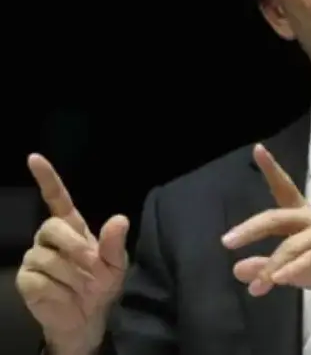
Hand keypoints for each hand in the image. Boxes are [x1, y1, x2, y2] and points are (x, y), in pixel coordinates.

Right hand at [15, 154, 128, 351]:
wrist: (89, 318)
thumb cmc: (102, 285)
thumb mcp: (116, 265)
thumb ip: (115, 243)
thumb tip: (119, 219)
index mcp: (73, 227)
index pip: (57, 198)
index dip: (47, 178)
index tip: (34, 158)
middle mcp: (50, 238)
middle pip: (52, 227)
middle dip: (75, 247)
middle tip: (93, 265)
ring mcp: (35, 258)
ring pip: (48, 258)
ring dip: (71, 275)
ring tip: (81, 286)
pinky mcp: (26, 280)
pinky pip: (39, 280)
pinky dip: (58, 291)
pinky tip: (64, 295)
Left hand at [222, 144, 310, 301]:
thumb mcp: (294, 269)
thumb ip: (267, 266)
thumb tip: (237, 268)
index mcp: (303, 216)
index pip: (284, 188)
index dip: (271, 169)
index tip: (257, 148)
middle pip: (278, 216)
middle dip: (252, 228)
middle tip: (228, 241)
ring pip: (293, 243)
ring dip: (272, 265)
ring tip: (257, 285)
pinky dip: (293, 269)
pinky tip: (279, 279)